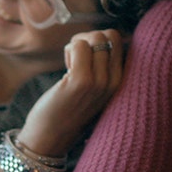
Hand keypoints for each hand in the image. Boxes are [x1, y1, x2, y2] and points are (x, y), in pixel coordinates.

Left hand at [19, 29, 124, 156]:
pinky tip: (66, 69)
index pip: (118, 40)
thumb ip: (101, 66)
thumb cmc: (68, 107)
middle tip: (76, 56)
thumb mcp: (94, 88)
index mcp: (120, 82)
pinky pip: (79, 46)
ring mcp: (99, 82)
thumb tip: (100, 36)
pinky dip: (70, 50)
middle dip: (89, 38)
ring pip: (95, 37)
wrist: (51, 136)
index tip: (86, 57)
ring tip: (71, 65)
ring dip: (77, 45)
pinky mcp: (81, 81)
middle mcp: (114, 81)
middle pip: (109, 35)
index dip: (98, 41)